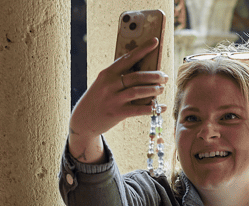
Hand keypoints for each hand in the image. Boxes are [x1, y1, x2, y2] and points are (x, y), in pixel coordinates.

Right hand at [68, 37, 168, 162]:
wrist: (83, 120)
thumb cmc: (98, 99)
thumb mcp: (104, 84)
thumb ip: (119, 77)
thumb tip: (144, 73)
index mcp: (107, 73)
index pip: (128, 58)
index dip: (143, 49)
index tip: (155, 41)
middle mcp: (109, 84)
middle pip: (137, 76)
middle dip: (154, 76)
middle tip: (164, 77)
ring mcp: (113, 99)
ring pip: (138, 91)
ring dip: (153, 90)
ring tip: (161, 89)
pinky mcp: (117, 113)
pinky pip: (139, 109)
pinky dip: (153, 108)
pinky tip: (162, 107)